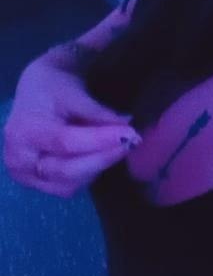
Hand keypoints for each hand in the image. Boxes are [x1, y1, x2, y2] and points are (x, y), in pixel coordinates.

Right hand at [3, 53, 141, 196]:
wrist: (35, 92)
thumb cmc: (53, 88)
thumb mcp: (75, 93)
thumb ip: (99, 114)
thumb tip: (127, 128)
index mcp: (24, 131)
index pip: (66, 142)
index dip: (100, 141)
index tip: (129, 134)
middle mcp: (19, 159)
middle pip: (66, 170)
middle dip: (102, 158)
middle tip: (131, 143)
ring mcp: (25, 175)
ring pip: (69, 184)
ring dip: (97, 168)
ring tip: (115, 147)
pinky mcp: (35, 183)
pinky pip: (66, 187)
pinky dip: (87, 174)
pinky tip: (99, 156)